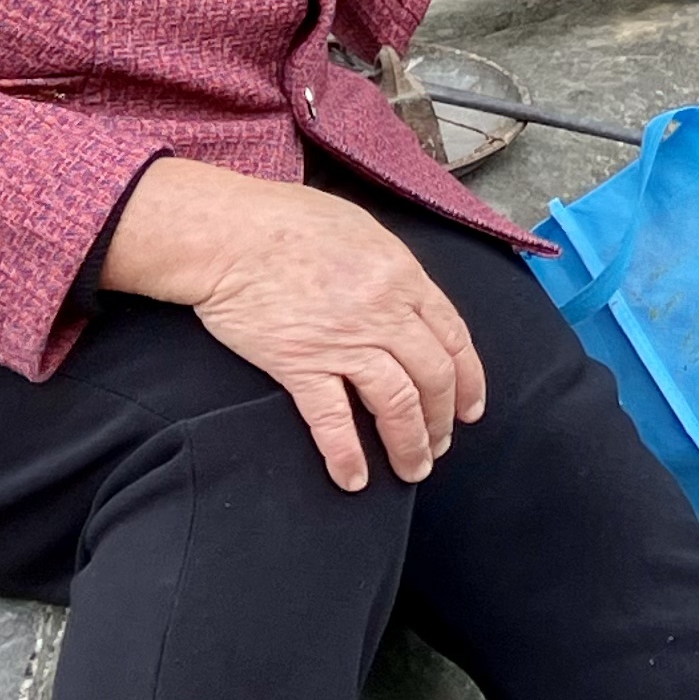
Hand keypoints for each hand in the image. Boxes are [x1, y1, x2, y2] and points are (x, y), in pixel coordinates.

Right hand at [102, 159, 486, 487]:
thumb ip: (389, 267)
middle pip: (432, 376)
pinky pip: (333, 420)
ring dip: (409, 443)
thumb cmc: (286, 220)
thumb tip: (402, 293)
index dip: (468, 379)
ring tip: (413, 470)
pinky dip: (347, 454)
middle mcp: (384, 313)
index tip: (470, 408)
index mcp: (403, 277)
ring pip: (397, 403)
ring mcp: (344, 342)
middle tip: (440, 446)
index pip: (453, 336)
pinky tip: (353, 479)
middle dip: (442, 419)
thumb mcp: (360, 229)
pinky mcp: (300, 364)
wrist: (228, 233)